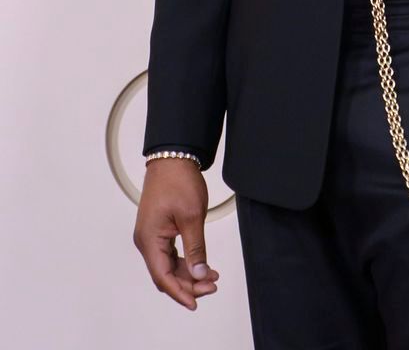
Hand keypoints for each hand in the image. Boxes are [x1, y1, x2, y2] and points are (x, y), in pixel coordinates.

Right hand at [133, 160, 219, 310]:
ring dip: (188, 273)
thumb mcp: (192, 216)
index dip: (180, 292)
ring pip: (168, 265)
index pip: (163, 277)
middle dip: (188, 284)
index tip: (196, 302)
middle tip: (211, 285)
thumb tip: (199, 273)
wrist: (174, 157)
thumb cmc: (178, 180)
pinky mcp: (158, 230)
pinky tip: (201, 264)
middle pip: (165, 274)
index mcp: (149, 239)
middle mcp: (146, 240)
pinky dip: (185, 261)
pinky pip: (169, 254)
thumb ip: (196, 248)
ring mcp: (151, 235)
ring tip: (211, 276)